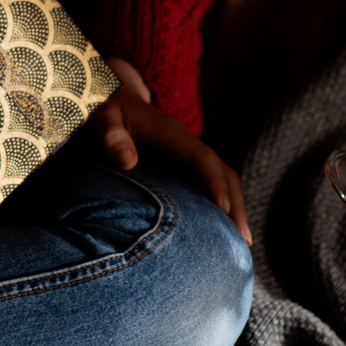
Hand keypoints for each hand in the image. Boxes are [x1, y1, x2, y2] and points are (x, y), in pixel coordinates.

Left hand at [94, 57, 249, 245]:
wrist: (112, 101)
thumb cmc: (106, 112)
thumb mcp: (102, 119)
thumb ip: (111, 137)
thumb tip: (128, 162)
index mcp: (172, 134)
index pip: (203, 159)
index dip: (215, 183)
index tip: (224, 210)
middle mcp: (187, 145)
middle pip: (223, 173)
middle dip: (236, 204)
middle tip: (244, 239)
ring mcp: (188, 157)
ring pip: (221, 183)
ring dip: (234, 210)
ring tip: (240, 245)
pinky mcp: (183, 168)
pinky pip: (207, 187)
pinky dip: (218, 209)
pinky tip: (219, 234)